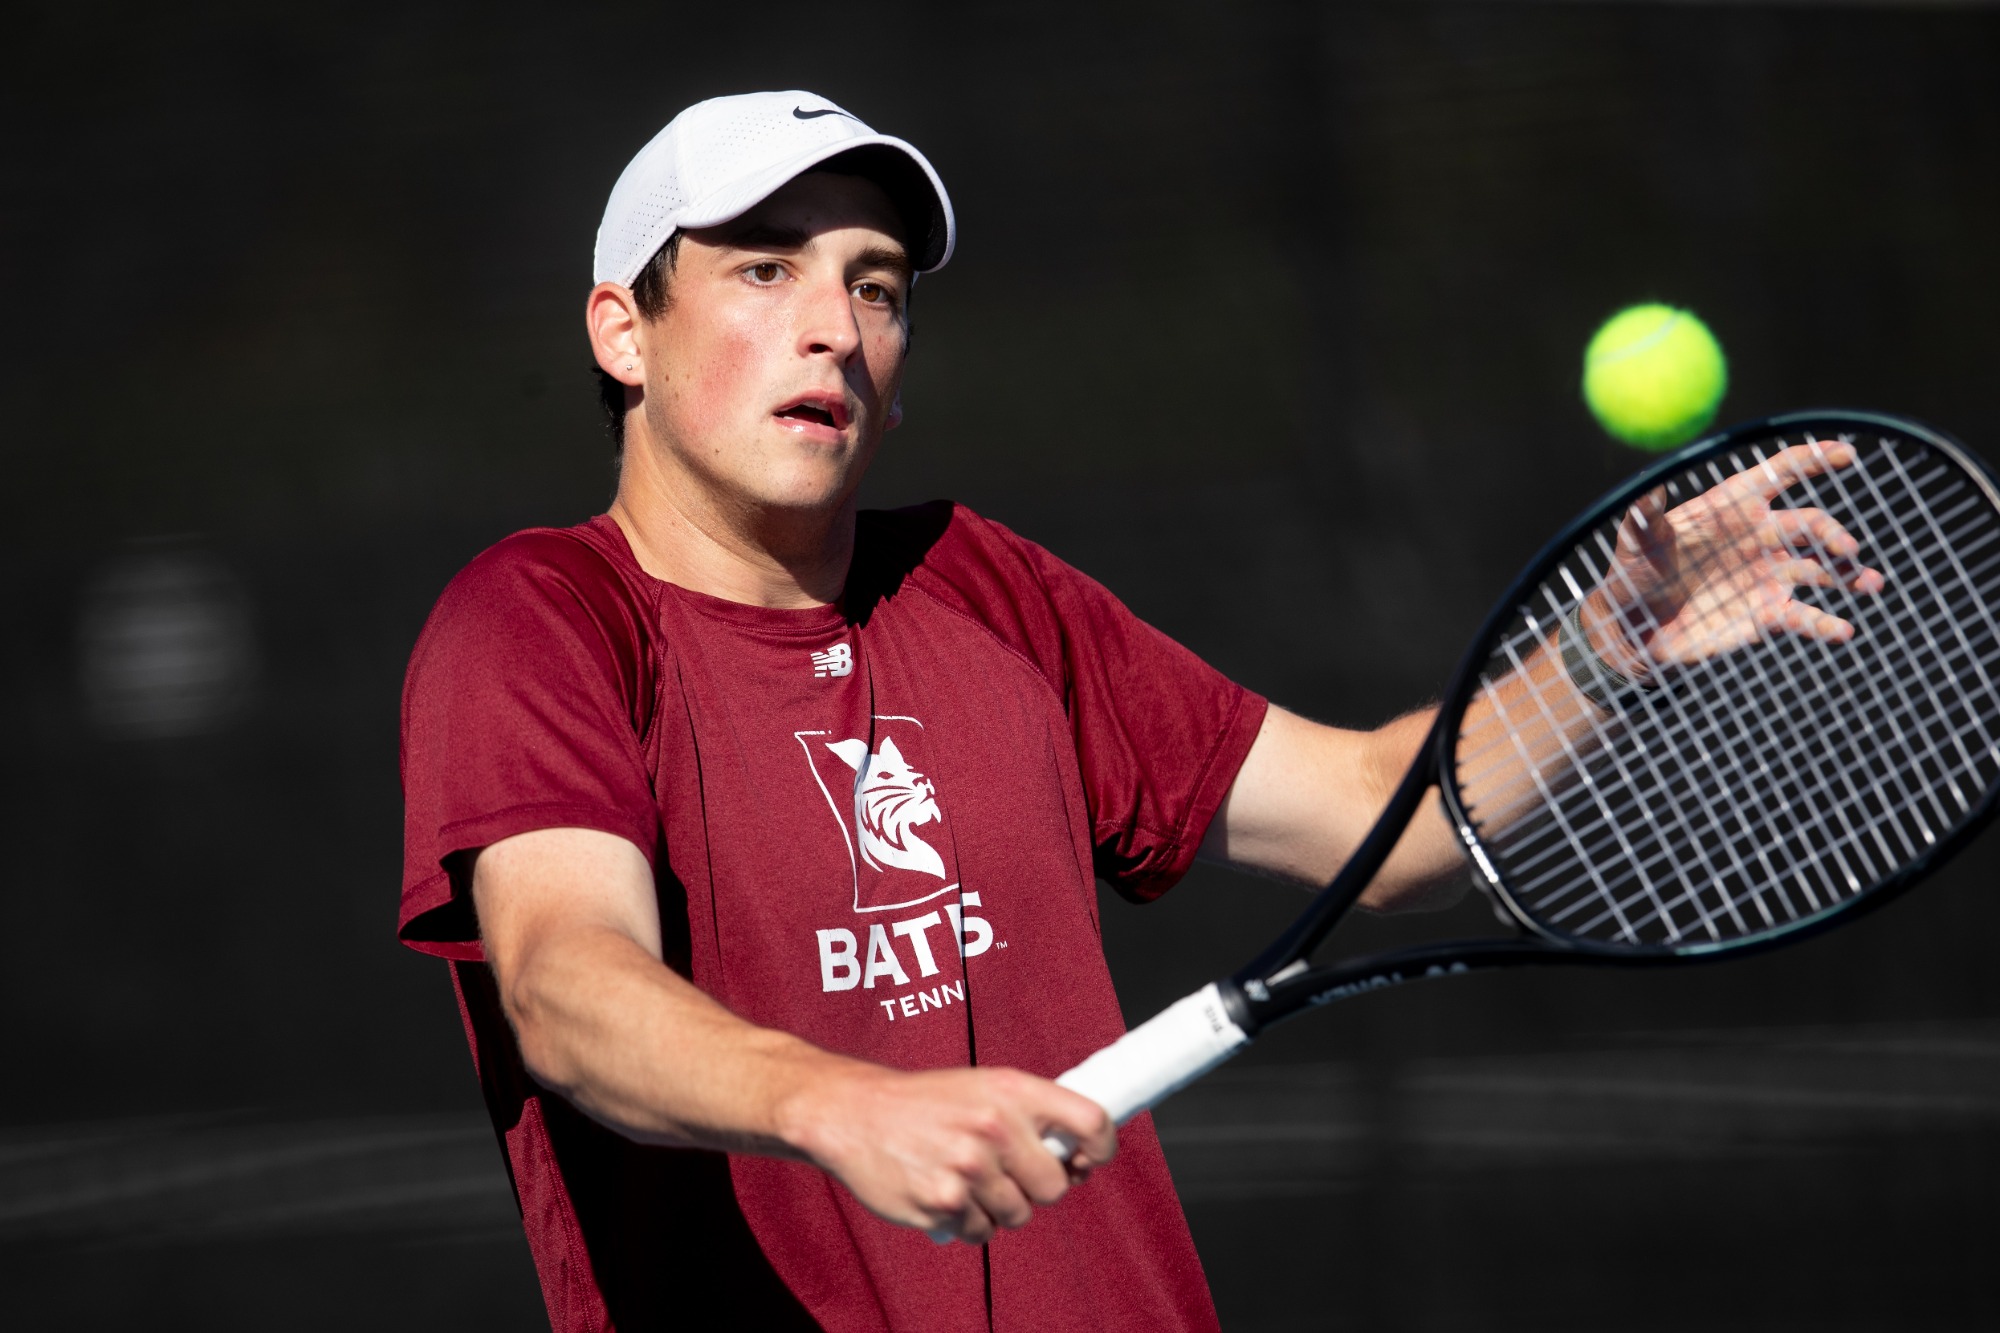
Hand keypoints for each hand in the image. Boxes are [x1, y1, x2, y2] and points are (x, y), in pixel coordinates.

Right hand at [780, 1064, 1115, 1243]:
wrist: (854, 1113)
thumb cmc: (925, 1102)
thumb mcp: (982, 1086)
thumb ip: (1031, 1115)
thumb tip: (1080, 1159)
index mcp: (1012, 1090)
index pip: (1090, 1120)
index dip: (1102, 1147)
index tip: (1090, 1159)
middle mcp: (995, 1127)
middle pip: (1056, 1186)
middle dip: (1036, 1186)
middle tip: (1006, 1171)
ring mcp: (968, 1169)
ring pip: (1019, 1214)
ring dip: (997, 1206)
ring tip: (965, 1177)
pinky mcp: (942, 1204)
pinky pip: (981, 1232)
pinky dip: (966, 1221)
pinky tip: (943, 1192)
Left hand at [1587, 440, 1886, 673]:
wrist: (1635, 628)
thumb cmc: (1634, 575)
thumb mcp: (1635, 544)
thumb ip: (1645, 518)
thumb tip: (1645, 489)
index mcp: (1733, 506)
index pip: (1780, 474)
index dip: (1812, 460)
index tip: (1845, 453)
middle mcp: (1761, 537)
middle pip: (1809, 524)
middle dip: (1831, 532)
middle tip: (1844, 547)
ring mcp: (1769, 575)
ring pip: (1821, 568)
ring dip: (1850, 573)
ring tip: (1870, 581)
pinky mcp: (1768, 614)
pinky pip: (1805, 617)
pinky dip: (1826, 624)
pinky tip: (1842, 630)